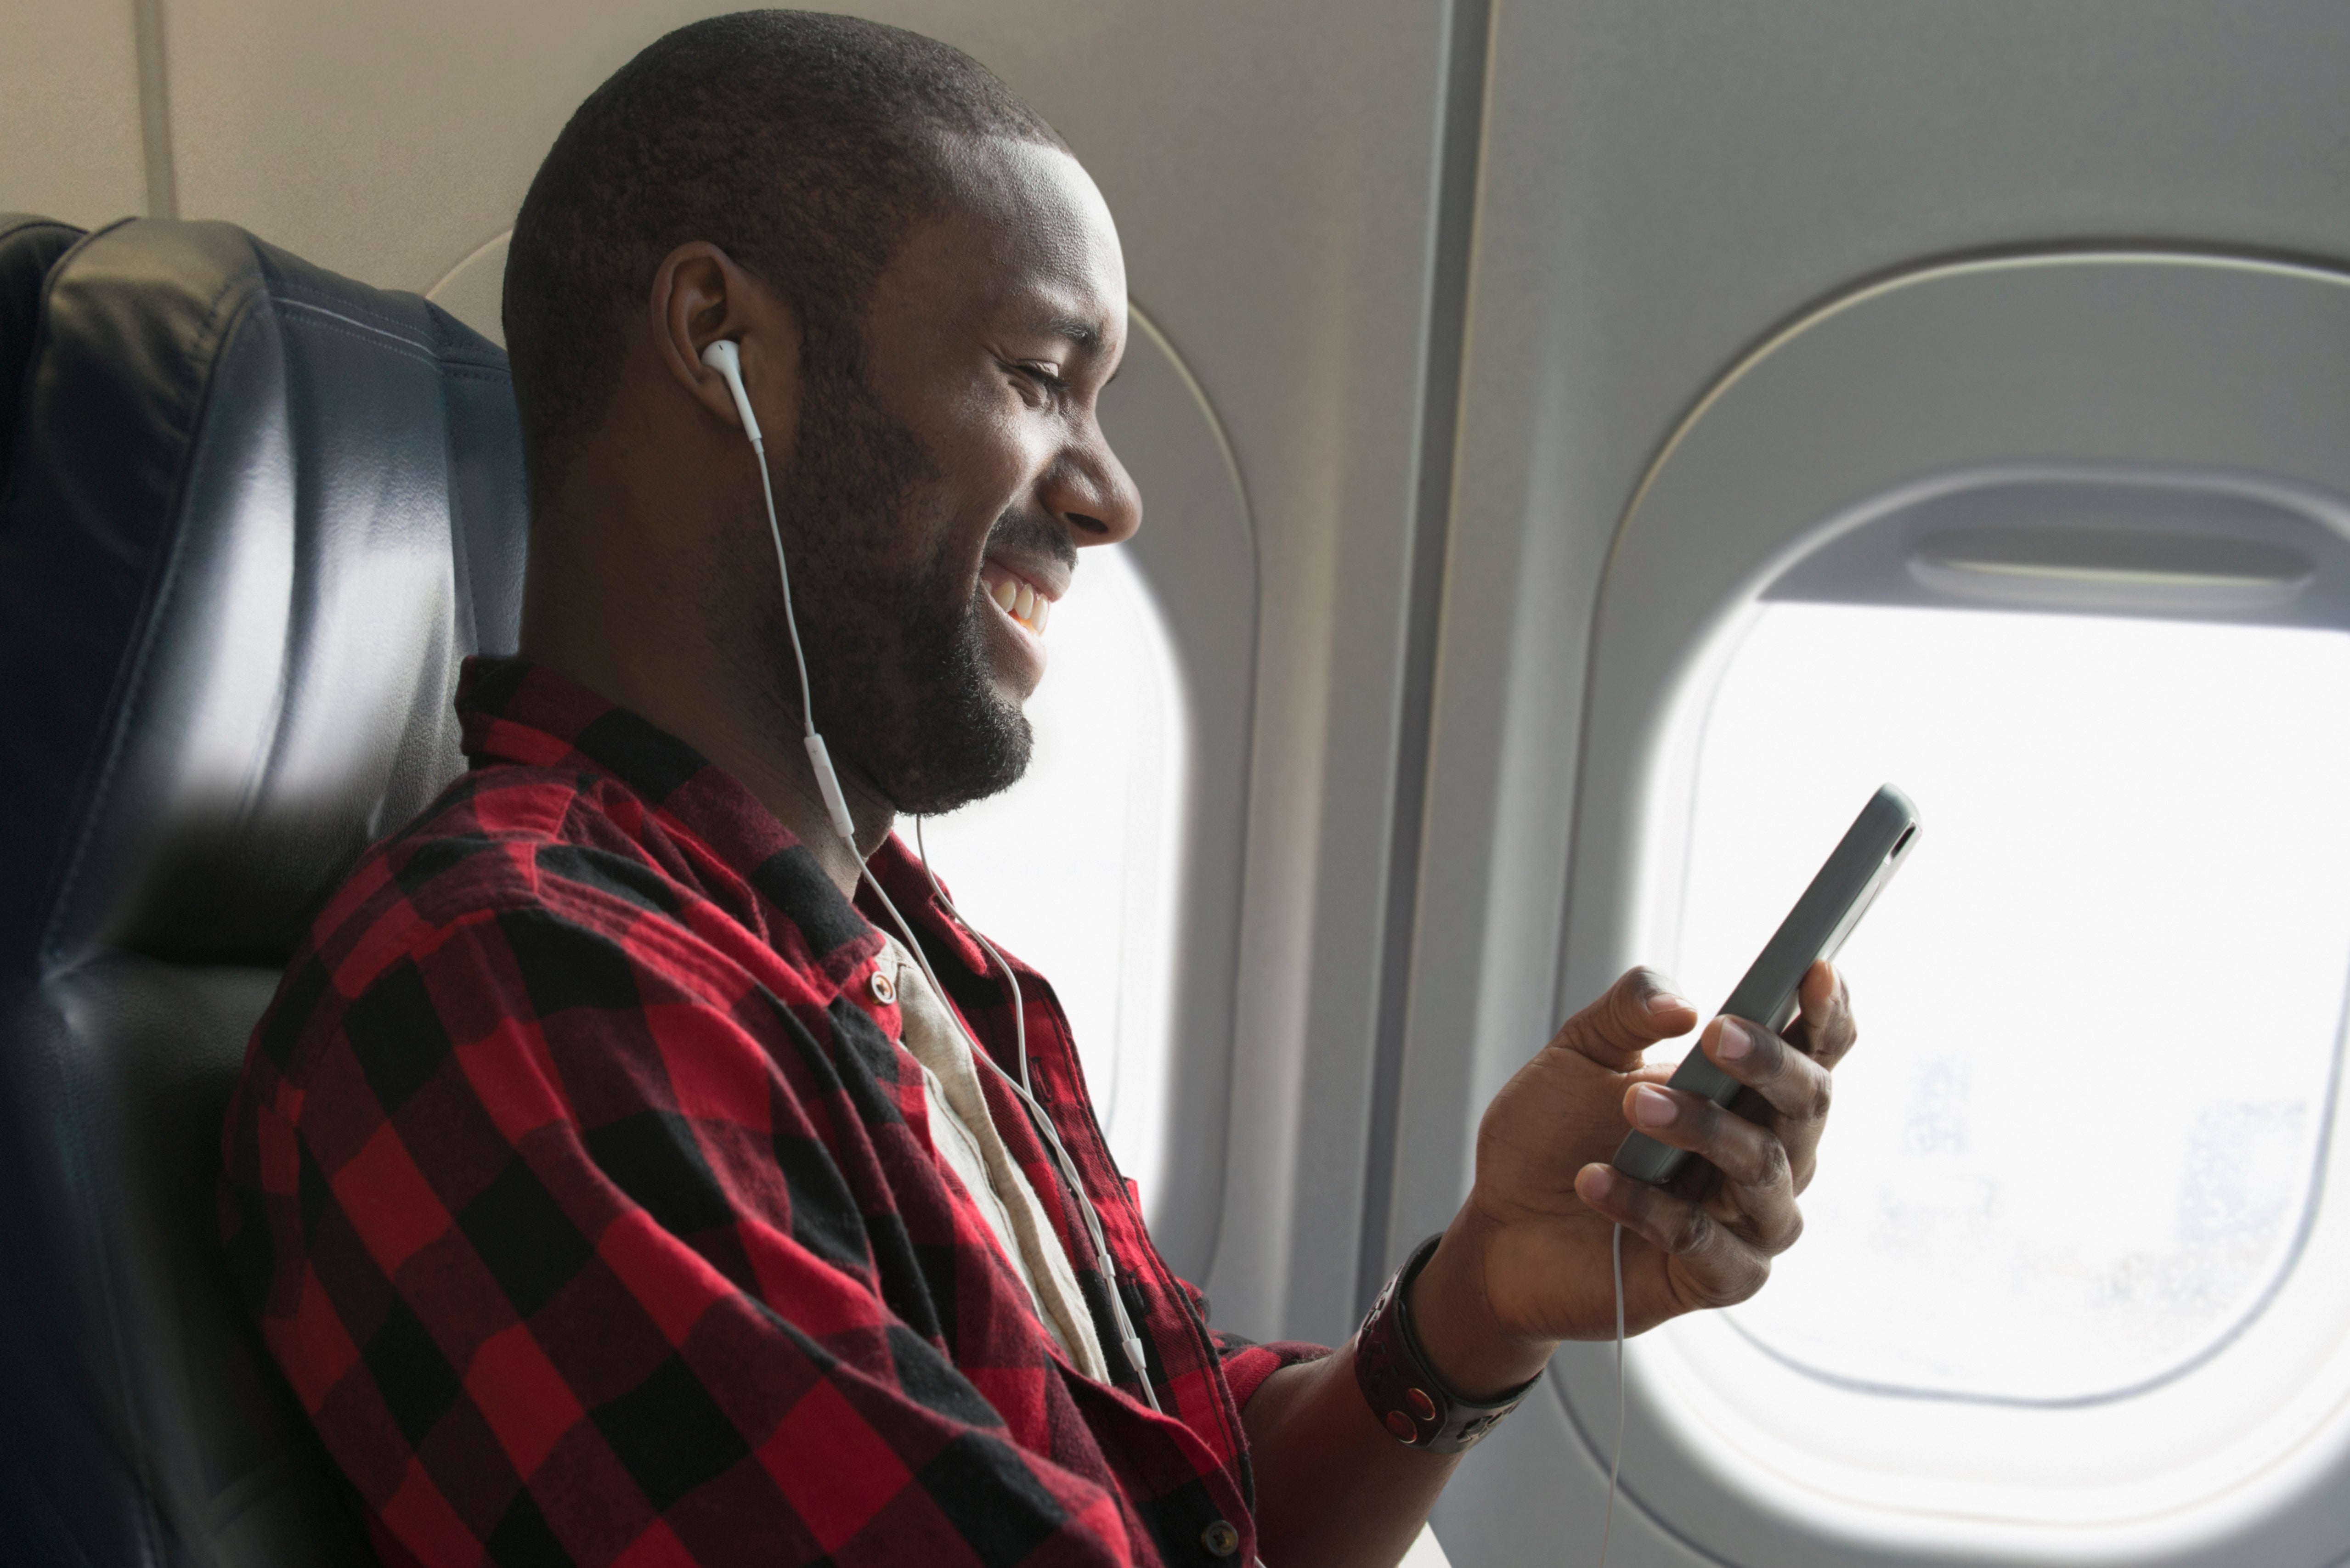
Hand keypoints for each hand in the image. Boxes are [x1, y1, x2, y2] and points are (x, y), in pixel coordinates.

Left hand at [1407, 962, 1856, 1396]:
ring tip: (1633, 1105)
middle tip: (1715, 1034)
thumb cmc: (1552, 1135)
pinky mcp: (1719, 1278)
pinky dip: (1650, 1207)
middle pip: (1808, 1104)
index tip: (1815, 969)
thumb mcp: (1579, 1053)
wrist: (1500, 1224)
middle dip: (1769, 1062)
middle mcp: (1769, 1153)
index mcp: (1748, 1092)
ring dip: (1703, 1129)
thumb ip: (1629, 1012)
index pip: (1813, 1049)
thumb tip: (1682, 1005)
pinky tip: (1595, 1180)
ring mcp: (1750, 1220)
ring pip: (1764, 1170)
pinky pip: (1705, 1241)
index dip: (1826, 1012)